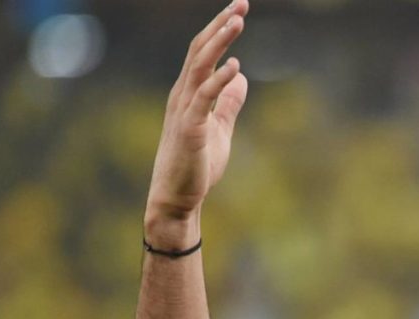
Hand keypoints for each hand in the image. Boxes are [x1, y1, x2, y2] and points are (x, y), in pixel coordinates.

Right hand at [145, 0, 250, 239]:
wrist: (177, 199)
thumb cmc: (195, 165)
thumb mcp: (219, 129)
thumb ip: (228, 103)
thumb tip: (241, 79)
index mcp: (189, 93)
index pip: (203, 52)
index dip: (220, 29)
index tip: (239, 9)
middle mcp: (182, 95)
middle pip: (200, 50)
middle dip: (221, 25)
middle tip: (242, 3)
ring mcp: (184, 110)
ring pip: (200, 67)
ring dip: (219, 43)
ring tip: (238, 21)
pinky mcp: (190, 129)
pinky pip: (204, 99)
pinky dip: (218, 80)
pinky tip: (235, 66)